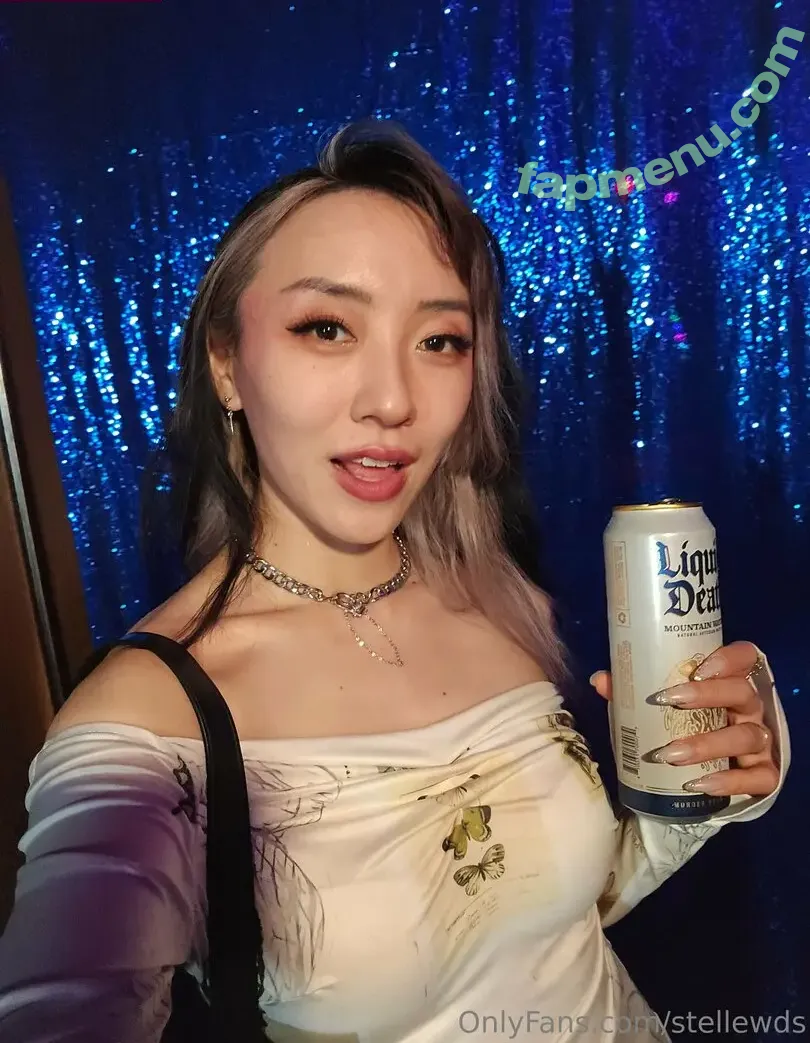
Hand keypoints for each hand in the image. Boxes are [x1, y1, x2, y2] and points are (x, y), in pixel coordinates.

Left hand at [590, 641, 778, 796]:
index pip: (745, 657)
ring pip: (746, 736)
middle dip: (706, 695)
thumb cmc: (680, 731)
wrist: (703, 783)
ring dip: (707, 744)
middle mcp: (750, 710)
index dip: (728, 658)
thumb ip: (633, 693)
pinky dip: (729, 782)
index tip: (697, 668)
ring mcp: (761, 743)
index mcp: (729, 685)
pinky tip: (698, 784)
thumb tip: (601, 680)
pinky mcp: (765, 776)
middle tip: (669, 700)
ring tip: (669, 754)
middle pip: (742, 692)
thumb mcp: (659, 711)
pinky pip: (758, 778)